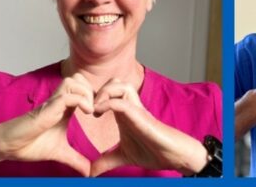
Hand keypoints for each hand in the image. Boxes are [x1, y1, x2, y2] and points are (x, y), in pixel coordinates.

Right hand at [0, 73, 93, 175]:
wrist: (8, 147)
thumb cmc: (30, 145)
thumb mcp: (60, 153)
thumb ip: (76, 159)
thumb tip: (88, 172)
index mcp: (64, 108)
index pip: (83, 89)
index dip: (96, 96)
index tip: (102, 112)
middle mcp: (59, 101)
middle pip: (80, 79)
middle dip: (94, 89)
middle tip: (99, 108)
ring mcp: (52, 103)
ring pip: (73, 81)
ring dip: (87, 92)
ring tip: (92, 110)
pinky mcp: (47, 109)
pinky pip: (67, 95)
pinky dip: (81, 100)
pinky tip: (87, 113)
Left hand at [90, 79, 209, 175]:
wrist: (172, 155)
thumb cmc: (152, 151)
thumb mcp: (122, 157)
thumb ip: (106, 161)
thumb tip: (90, 173)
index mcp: (123, 114)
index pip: (109, 92)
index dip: (93, 96)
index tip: (83, 111)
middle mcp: (129, 107)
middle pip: (115, 82)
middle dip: (98, 90)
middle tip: (89, 108)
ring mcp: (135, 109)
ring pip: (120, 85)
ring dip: (104, 93)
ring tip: (95, 109)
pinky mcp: (140, 115)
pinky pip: (122, 101)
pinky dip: (107, 103)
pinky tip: (99, 113)